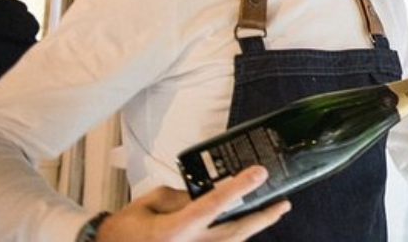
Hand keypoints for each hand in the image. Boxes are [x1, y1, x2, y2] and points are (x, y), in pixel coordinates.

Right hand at [95, 166, 290, 240]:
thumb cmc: (124, 229)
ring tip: (272, 212)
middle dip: (262, 217)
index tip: (259, 173)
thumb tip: (206, 194)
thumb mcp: (151, 203)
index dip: (239, 188)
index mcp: (175, 230)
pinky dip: (234, 236)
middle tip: (283, 203)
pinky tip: (244, 226)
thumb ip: (182, 196)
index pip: (214, 204)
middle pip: (235, 232)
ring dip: (252, 227)